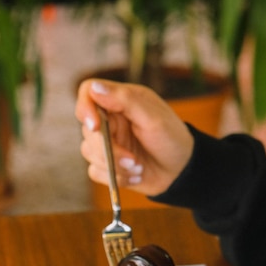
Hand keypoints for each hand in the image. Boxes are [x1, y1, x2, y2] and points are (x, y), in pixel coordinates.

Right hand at [75, 79, 194, 196]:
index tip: (95, 126)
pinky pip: (95, 172)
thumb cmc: (172, 138)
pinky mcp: (106, 165)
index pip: (88, 93)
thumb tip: (95, 87)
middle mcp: (109, 120)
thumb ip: (124, 100)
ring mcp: (106, 143)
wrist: (181, 171)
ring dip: (115, 166)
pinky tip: (135, 176)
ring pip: (89, 153)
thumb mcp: (153, 116)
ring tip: (138, 168)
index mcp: (119, 101)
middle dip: (109, 150)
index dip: (85, 107)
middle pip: (87, 130)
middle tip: (133, 160)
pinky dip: (116, 178)